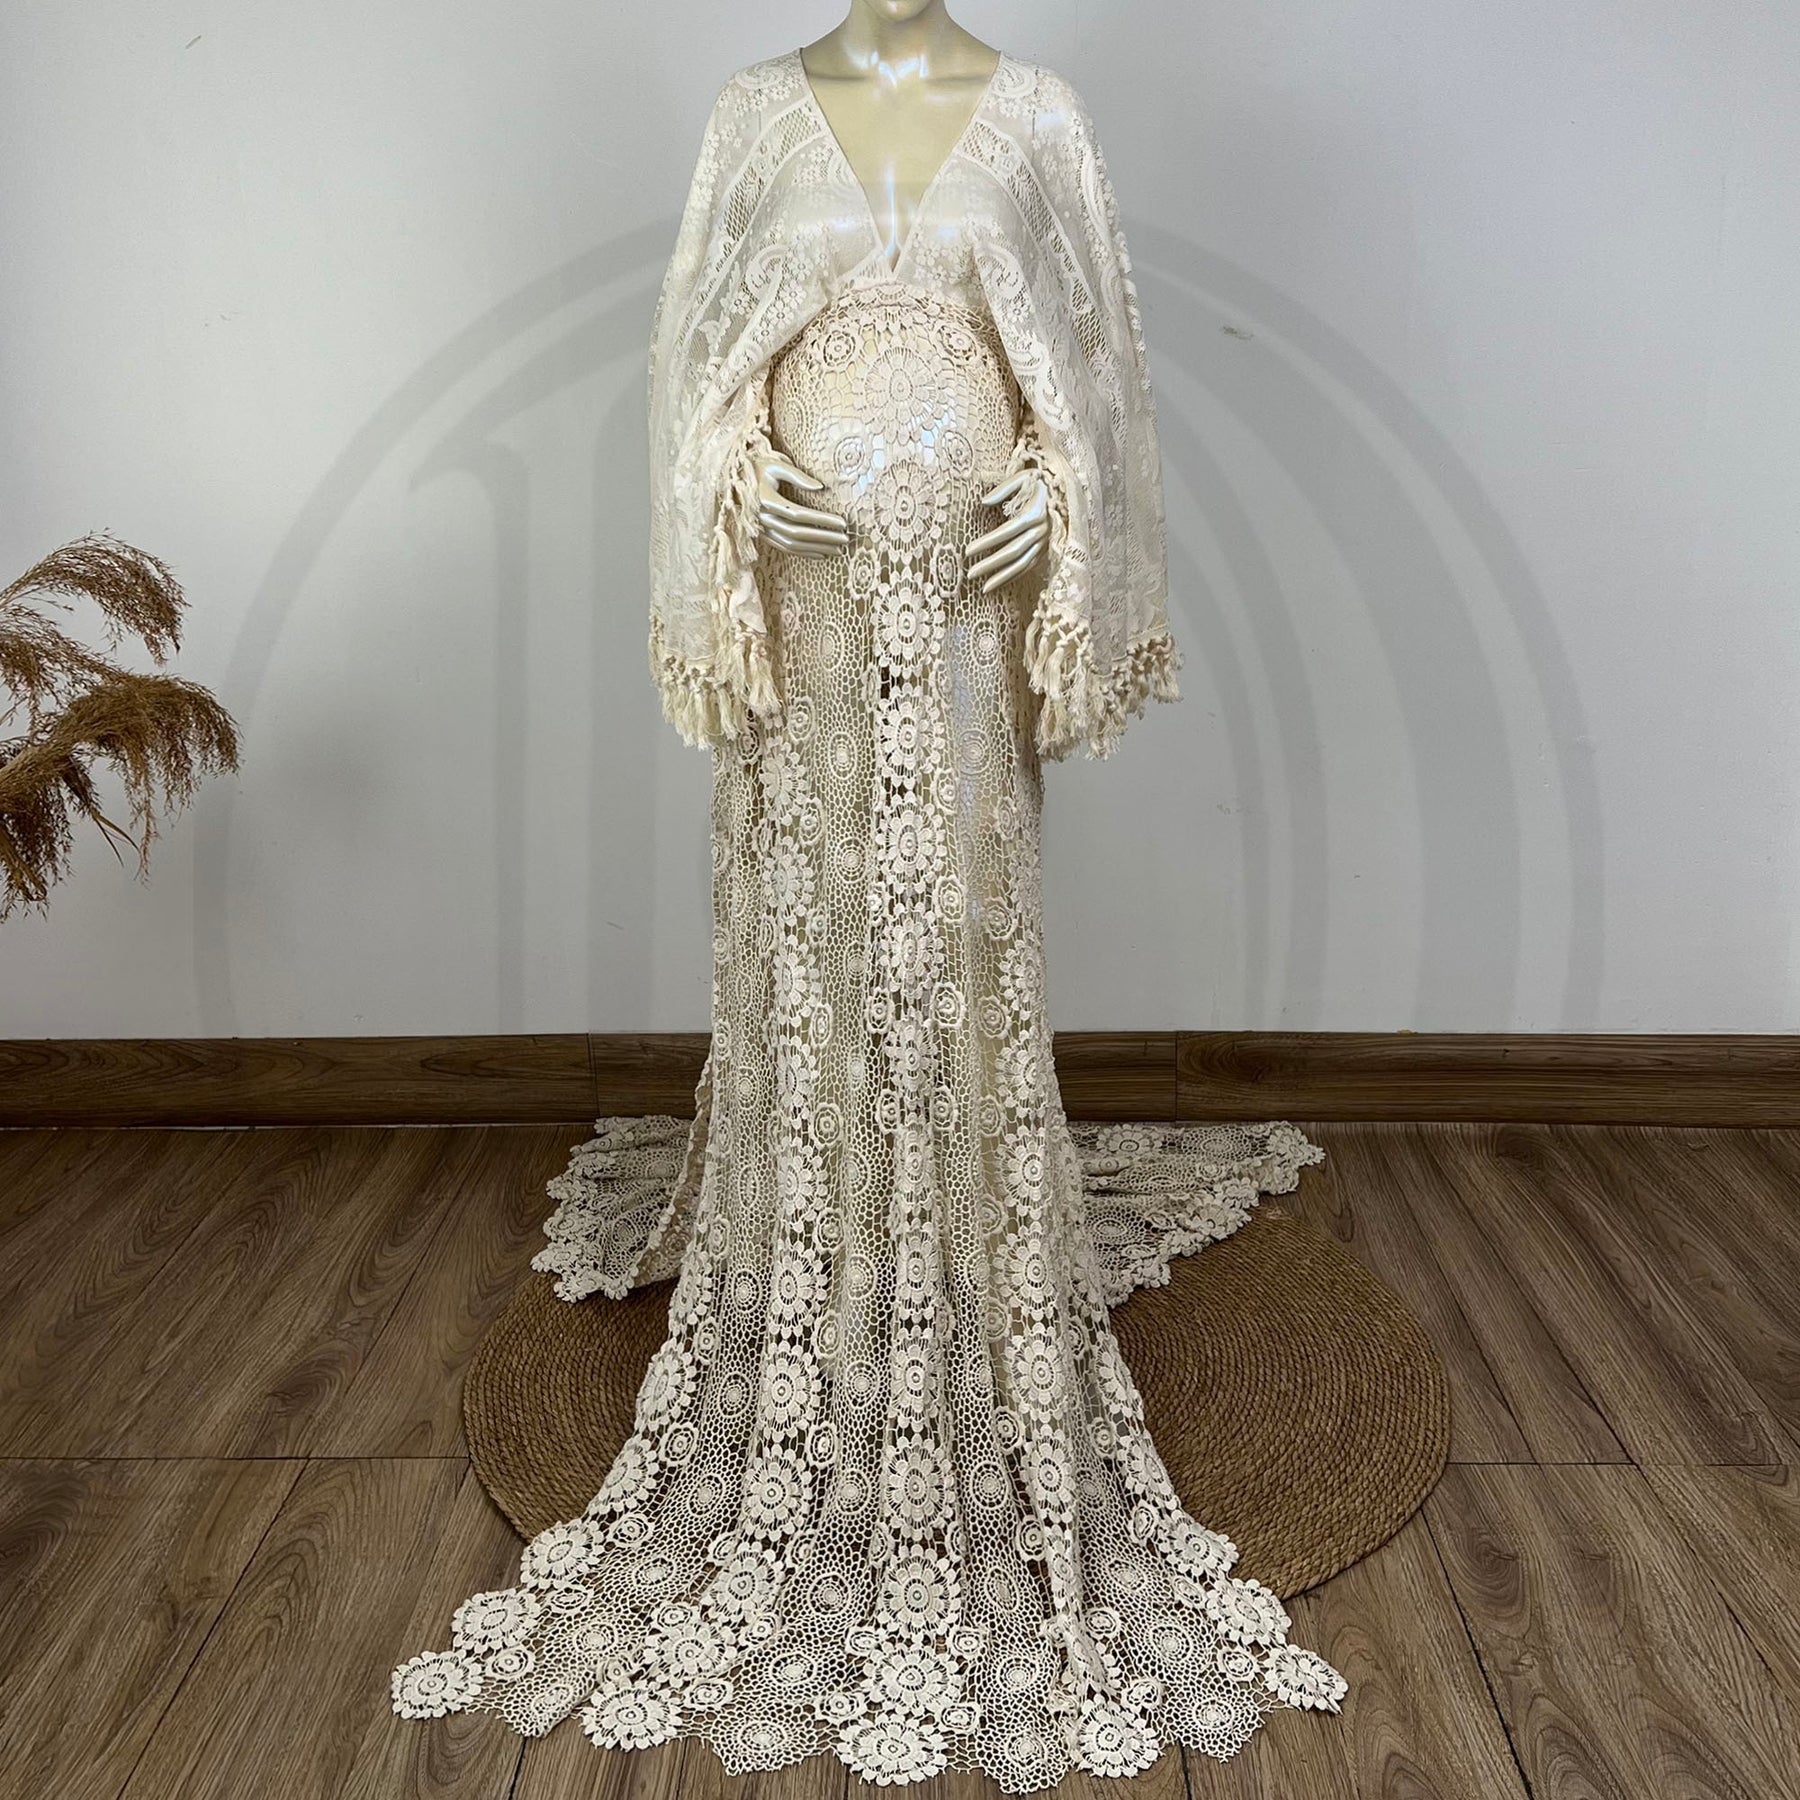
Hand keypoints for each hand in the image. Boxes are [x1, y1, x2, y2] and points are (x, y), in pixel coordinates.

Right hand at [753, 450, 847, 557]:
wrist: (732, 478)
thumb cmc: (758, 466)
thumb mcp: (776, 464)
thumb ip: (798, 475)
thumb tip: (821, 488)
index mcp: (764, 499)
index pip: (798, 514)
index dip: (821, 520)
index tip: (842, 522)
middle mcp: (761, 517)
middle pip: (797, 533)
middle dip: (823, 537)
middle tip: (846, 539)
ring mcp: (761, 529)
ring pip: (791, 544)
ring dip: (816, 548)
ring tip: (838, 550)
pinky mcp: (762, 535)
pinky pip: (784, 547)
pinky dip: (804, 552)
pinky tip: (821, 554)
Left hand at [967, 469, 1050, 591]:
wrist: (1064, 487)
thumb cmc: (1039, 479)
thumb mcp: (1023, 476)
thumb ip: (1003, 488)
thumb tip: (983, 502)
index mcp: (1036, 512)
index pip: (1007, 531)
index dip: (987, 542)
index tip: (968, 551)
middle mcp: (1042, 530)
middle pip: (1013, 551)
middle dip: (991, 564)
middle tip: (970, 573)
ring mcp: (1046, 541)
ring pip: (1023, 563)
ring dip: (1002, 576)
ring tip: (983, 588)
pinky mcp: (1047, 548)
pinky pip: (1030, 565)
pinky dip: (1015, 575)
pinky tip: (1000, 582)